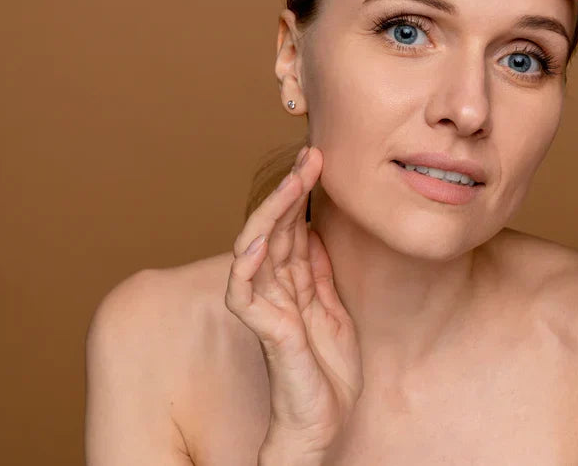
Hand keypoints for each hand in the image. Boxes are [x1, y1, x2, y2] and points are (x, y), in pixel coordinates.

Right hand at [225, 145, 362, 455]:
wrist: (324, 422)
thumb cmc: (327, 372)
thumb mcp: (333, 310)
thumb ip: (319, 274)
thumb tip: (315, 231)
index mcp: (292, 283)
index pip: (290, 226)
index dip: (301, 192)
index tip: (319, 158)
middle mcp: (275, 289)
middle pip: (273, 229)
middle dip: (290, 190)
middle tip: (311, 155)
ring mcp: (267, 308)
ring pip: (255, 249)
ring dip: (273, 212)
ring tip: (293, 180)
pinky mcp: (266, 330)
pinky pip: (244, 293)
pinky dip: (247, 264)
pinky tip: (261, 238)